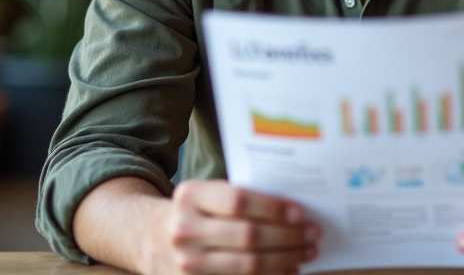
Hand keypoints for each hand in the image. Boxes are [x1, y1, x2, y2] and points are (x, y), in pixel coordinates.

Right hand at [152, 179, 319, 274]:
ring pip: (247, 265)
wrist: (151, 238)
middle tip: (312, 233)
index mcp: (190, 196)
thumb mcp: (206, 194)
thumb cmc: (194, 211)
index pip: (238, 200)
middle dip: (287, 236)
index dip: (272, 208)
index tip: (299, 212)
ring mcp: (186, 263)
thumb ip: (239, 198)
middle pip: (247, 236)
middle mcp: (184, 230)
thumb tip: (292, 210)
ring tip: (306, 252)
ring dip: (284, 259)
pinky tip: (287, 270)